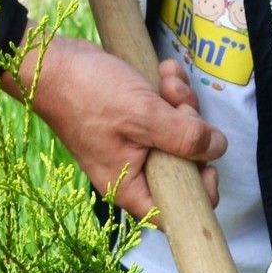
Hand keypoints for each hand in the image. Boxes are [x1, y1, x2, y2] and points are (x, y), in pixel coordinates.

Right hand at [12, 35, 225, 218]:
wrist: (53, 61)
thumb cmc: (89, 93)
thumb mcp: (143, 115)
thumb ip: (183, 136)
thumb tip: (218, 149)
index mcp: (129, 185)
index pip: (173, 211)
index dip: (199, 192)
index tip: (209, 163)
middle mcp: (133, 168)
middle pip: (184, 162)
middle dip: (190, 128)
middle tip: (178, 105)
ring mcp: (134, 141)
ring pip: (179, 130)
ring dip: (181, 101)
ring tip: (166, 82)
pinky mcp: (135, 117)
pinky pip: (166, 109)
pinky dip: (169, 90)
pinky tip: (162, 73)